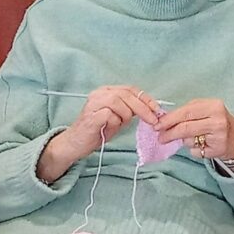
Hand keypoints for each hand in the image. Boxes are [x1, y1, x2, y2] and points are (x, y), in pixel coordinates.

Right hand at [39, 85, 159, 183]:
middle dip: (144, 109)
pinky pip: (111, 116)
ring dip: (125, 117)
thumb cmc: (98, 130)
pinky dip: (114, 124)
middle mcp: (99, 93)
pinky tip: (107, 128)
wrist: (76, 144)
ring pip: (120, 104)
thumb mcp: (119, 117)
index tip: (157, 109)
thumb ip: (131, 110)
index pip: (131, 89)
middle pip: (127, 95)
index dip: (146, 99)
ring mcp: (93, 103)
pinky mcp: (90, 115)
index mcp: (107, 91)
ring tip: (118, 125)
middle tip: (153, 121)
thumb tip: (152, 110)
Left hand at [154, 98, 233, 160]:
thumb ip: (187, 112)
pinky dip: (193, 149)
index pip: (186, 112)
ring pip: (189, 140)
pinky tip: (202, 144)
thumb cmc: (216, 120)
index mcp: (214, 106)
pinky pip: (195, 151)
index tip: (157, 125)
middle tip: (161, 137)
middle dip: (170, 133)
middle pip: (186, 128)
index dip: (169, 119)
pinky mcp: (217, 150)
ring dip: (184, 140)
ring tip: (191, 137)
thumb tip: (163, 120)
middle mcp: (218, 121)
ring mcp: (219, 136)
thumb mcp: (205, 109)